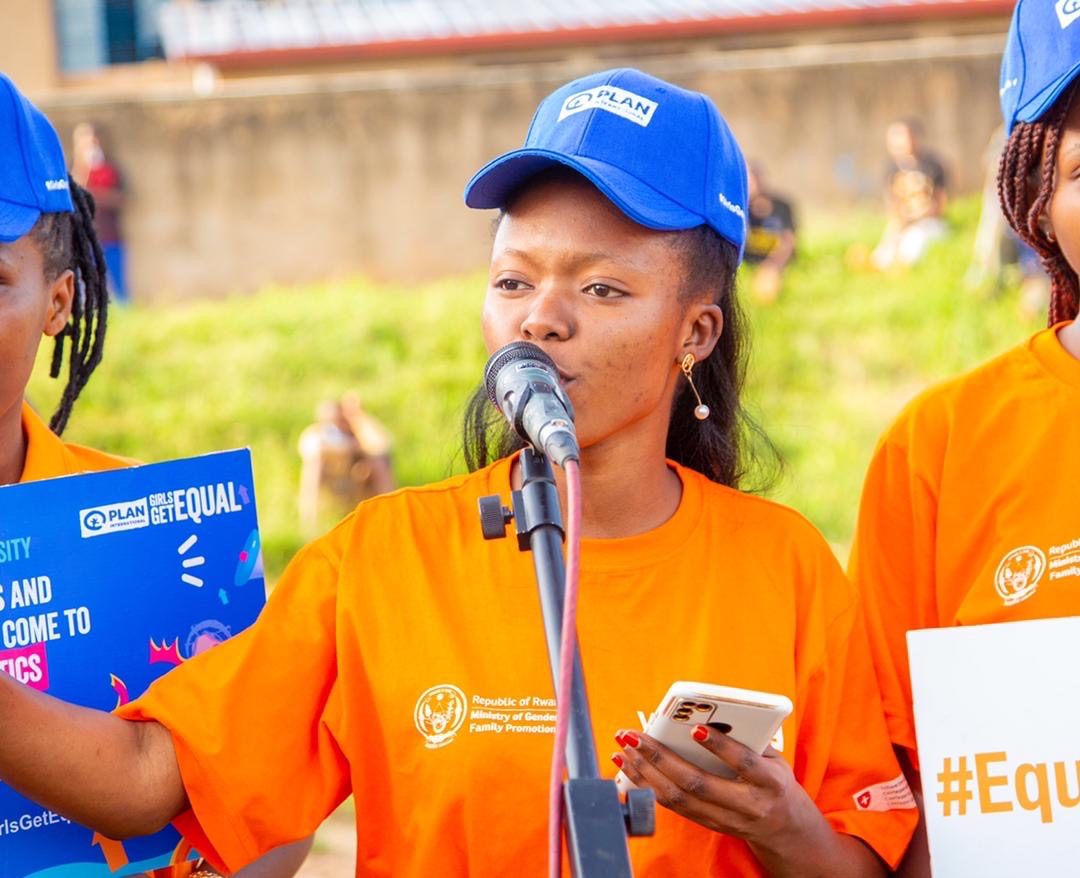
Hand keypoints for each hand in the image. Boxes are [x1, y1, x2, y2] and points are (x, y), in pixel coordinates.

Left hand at [612, 726, 819, 853]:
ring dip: (645, 771)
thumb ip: (750, 739)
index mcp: (768, 783)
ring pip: (678, 798)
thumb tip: (714, 712)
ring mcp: (724, 818)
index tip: (696, 728)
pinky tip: (630, 766)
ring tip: (624, 748)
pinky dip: (648, 784)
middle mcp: (745, 804)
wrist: (784, 827)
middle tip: (635, 735)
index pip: (743, 764)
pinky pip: (673, 805)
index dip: (720, 746)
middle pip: (697, 784)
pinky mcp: (707, 824)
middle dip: (661, 757)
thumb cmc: (774, 781)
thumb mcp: (775, 759)